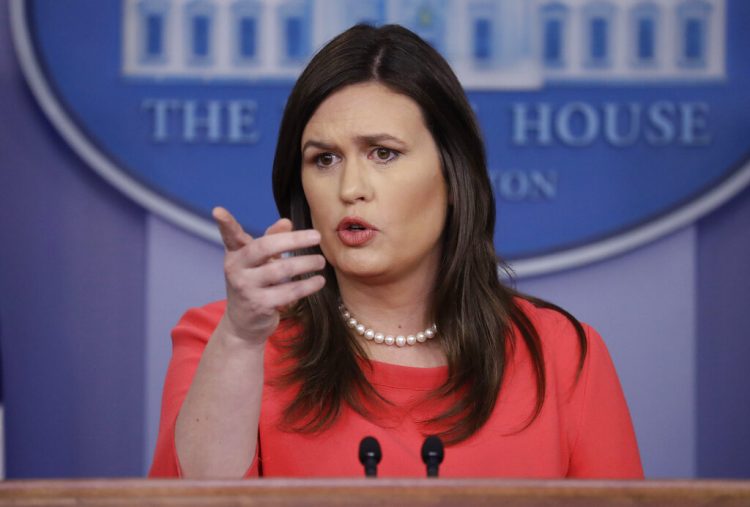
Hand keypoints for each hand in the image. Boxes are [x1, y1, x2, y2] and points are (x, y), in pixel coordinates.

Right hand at [212, 207, 325, 344]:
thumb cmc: (254, 284)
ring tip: (320, 261)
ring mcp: (246, 288)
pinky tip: (319, 281)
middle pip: (264, 248)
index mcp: (235, 254)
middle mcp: (236, 269)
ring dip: (306, 263)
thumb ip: (271, 239)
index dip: (225, 224)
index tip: (218, 211)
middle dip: (293, 240)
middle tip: (317, 236)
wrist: (243, 324)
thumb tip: (286, 222)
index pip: (230, 236)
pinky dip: (307, 285)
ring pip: (281, 270)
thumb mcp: (259, 261)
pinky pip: (289, 292)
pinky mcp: (259, 305)